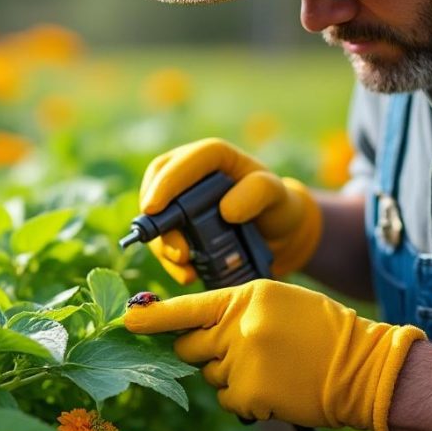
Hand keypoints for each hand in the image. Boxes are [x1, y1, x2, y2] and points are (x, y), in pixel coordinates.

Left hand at [124, 280, 425, 430]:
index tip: (126, 320)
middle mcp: (239, 325)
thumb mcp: (279, 303)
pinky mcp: (250, 392)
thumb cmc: (323, 333)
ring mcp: (243, 359)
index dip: (153, 317)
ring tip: (272, 369)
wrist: (365, 368)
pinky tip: (276, 390)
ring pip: (210, 375)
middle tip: (242, 353)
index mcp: (246, 296)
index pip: (189, 306)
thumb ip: (236, 311)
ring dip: (231, 377)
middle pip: (191, 346)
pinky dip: (247, 401)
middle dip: (204, 353)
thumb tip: (196, 329)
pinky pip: (228, 401)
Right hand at [139, 138, 321, 281]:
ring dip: (163, 244)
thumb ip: (259, 192)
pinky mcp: (176, 226)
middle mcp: (189, 173)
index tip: (153, 208)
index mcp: (214, 156)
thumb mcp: (277, 195)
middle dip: (158, 219)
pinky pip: (161, 240)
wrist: (275, 234)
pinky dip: (170, 260)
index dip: (166, 182)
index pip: (185, 161)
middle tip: (175, 248)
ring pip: (154, 217)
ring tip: (186, 264)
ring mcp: (179, 200)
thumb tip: (226, 210)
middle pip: (157, 186)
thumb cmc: (276, 207)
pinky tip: (189, 273)